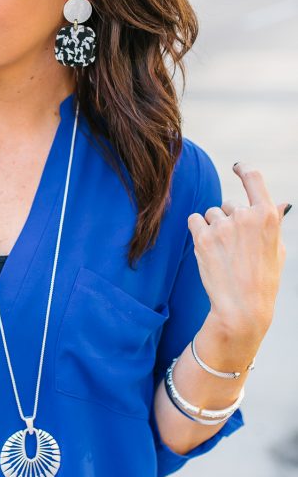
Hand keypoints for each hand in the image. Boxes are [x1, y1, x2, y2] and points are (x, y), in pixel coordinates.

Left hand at [187, 162, 288, 337]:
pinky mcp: (202, 237)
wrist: (242, 308)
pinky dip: (198, 230)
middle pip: (229, 204)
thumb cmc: (263, 280)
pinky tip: (208, 249)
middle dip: (230, 221)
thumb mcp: (277, 249)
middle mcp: (245, 216)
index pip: (254, 178)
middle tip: (236, 249)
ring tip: (224, 254)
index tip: (238, 167)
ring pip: (211, 214)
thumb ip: (275, 223)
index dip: (244, 169)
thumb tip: (282, 202)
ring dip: (213, 228)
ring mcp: (223, 225)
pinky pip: (195, 219)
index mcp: (267, 215)